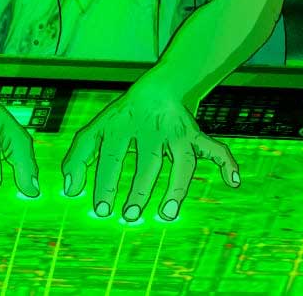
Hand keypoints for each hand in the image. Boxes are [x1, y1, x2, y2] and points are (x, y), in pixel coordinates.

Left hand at [60, 87, 239, 221]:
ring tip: (168, 215)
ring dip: (176, 189)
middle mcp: (151, 128)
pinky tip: (234, 181)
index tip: (100, 211)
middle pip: (147, 162)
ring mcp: (176, 132)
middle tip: (129, 216)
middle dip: (138, 191)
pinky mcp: (195, 134)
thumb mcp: (97, 129)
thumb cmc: (124, 116)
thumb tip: (68, 193)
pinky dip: (227, 163)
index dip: (104, 182)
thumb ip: (78, 157)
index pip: (112, 155)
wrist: (162, 86)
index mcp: (122, 124)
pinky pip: (214, 148)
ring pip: (182, 162)